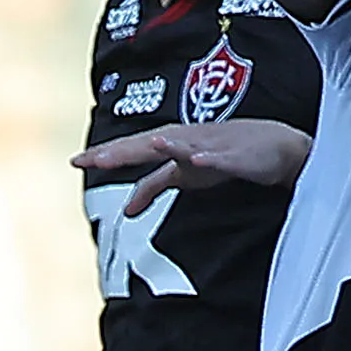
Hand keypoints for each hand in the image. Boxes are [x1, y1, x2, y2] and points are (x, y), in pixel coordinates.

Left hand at [70, 117, 313, 207]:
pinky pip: (221, 159)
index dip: (106, 154)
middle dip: (123, 150)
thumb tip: (125, 210)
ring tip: (145, 148)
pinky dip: (207, 158)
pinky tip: (195, 160)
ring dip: (165, 147)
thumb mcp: (184, 176)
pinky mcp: (238, 157)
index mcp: (172, 145)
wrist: (276, 148)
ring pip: (184, 146)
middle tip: (93, 158)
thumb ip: (154, 187)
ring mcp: (212, 146)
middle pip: (150, 145)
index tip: (75, 160)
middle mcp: (187, 140)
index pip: (133, 149)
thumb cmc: (224, 157)